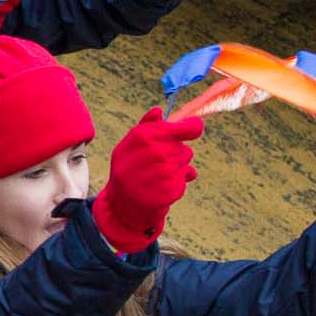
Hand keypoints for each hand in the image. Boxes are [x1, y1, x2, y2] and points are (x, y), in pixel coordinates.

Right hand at [93, 107, 202, 252]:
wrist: (121, 204)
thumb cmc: (126, 169)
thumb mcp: (128, 145)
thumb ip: (146, 127)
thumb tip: (159, 110)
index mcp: (144, 137)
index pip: (186, 129)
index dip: (192, 128)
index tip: (193, 129)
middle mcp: (155, 153)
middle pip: (185, 149)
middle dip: (175, 155)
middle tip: (157, 163)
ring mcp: (164, 172)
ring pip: (186, 165)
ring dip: (176, 170)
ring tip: (156, 176)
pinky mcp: (172, 190)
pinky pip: (184, 180)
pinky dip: (176, 183)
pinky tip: (160, 187)